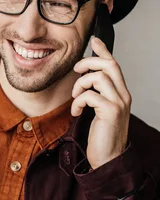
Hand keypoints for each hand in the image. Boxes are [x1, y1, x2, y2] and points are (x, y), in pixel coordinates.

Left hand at [71, 37, 131, 169]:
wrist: (108, 159)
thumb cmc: (102, 136)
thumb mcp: (100, 111)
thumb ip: (96, 95)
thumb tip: (85, 79)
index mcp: (121, 93)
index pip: (114, 65)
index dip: (104, 50)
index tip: (94, 40)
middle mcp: (123, 95)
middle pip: (109, 65)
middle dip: (89, 61)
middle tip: (76, 70)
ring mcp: (119, 103)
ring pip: (98, 77)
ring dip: (80, 84)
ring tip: (75, 98)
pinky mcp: (111, 112)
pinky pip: (90, 95)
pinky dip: (78, 101)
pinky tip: (76, 113)